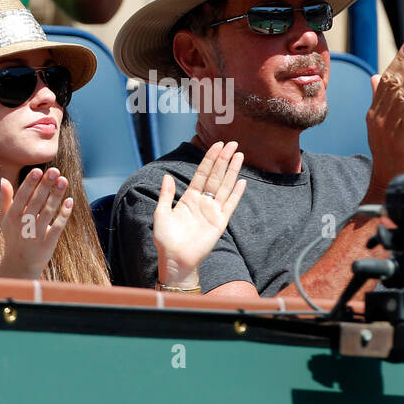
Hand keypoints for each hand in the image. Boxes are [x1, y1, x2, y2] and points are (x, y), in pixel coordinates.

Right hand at [0, 167, 72, 278]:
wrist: (19, 264)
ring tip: (63, 181)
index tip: (38, 170)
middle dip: (45, 186)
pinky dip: (64, 214)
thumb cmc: (13, 236)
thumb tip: (3, 179)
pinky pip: (57, 227)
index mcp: (12, 217)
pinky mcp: (47, 244)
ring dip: (56, 196)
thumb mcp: (5, 219)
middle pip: (36, 202)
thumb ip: (4, 199)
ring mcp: (35, 235)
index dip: (29, 184)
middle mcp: (22, 225)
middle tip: (55, 171)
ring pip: (48, 212)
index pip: (21, 197)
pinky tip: (70, 201)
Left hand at [153, 141, 246, 287]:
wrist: (175, 260)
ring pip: (224, 186)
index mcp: (189, 198)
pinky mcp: (220, 223)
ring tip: (239, 155)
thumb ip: (166, 195)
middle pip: (216, 176)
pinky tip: (242, 181)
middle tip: (232, 143)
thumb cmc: (166, 239)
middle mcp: (203, 202)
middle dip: (223, 159)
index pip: (202, 173)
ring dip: (232, 171)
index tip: (217, 145)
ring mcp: (212, 211)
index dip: (209, 159)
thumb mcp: (161, 214)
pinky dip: (236, 193)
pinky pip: (230, 205)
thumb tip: (167, 176)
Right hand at [366, 39, 403, 196]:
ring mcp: (390, 128)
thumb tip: (375, 77)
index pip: (384, 81)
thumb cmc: (391, 155)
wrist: (390, 184)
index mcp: (374, 113)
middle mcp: (379, 118)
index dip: (398, 61)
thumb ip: (380, 100)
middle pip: (393, 83)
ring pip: (403, 94)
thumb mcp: (382, 125)